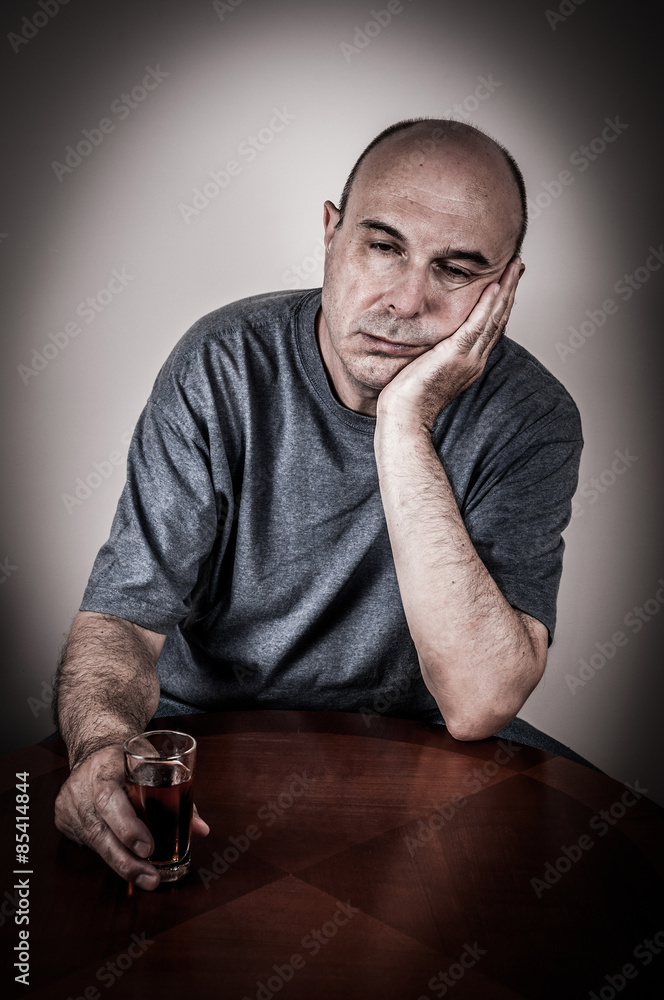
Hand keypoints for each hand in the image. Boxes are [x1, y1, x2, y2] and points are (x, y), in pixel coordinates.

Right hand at [54, 744, 209, 889]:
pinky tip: (122, 857)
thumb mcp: (155, 764)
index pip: (109, 799)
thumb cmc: (131, 756)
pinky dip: (108, 851)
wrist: (96, 746)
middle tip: (150, 877)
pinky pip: (86, 842)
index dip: (127, 826)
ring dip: (120, 862)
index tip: (149, 848)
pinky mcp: (62, 817)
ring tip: (145, 877)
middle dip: (126, 859)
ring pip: (92, 841)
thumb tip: (201, 830)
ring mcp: (68, 802)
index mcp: (106, 766)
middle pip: (97, 829)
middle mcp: (81, 785)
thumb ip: (178, 796)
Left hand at [377, 257, 523, 431]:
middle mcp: (474, 360)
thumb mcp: (426, 368)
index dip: (501, 304)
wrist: (405, 416)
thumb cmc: (408, 398)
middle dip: (510, 291)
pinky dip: (487, 305)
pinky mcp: (455, 355)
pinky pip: (476, 326)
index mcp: (469, 363)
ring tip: (514, 267)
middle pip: (499, 319)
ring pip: (494, 318)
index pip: (491, 328)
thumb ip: (434, 352)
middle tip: (518, 266)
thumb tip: (429, 340)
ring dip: (505, 291)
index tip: (506, 282)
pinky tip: (494, 287)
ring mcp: (468, 358)